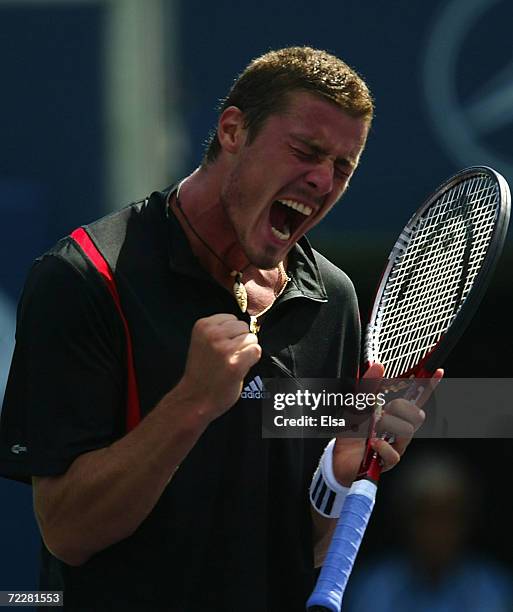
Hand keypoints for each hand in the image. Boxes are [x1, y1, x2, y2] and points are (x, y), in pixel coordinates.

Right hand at [175, 314, 261, 422]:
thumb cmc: (203, 371)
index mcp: (203, 325)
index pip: (232, 318)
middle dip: (240, 341)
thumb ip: (221, 330)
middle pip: (243, 327)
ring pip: (252, 338)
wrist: (195, 398)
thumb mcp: (204, 341)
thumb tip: (251, 323)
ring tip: (231, 363)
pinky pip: (256, 351)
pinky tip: (238, 369)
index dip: (231, 334)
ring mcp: (224, 349)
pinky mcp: (235, 363)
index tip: (221, 348)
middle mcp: (212, 334)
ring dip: (246, 351)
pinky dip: (251, 360)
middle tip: (226, 357)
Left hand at [332, 362, 442, 485]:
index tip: (437, 372)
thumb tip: (379, 366)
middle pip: (416, 414)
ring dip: (388, 426)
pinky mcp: (388, 462)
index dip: (428, 386)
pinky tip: (372, 444)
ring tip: (372, 429)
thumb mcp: (356, 406)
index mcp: (393, 414)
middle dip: (399, 408)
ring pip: (407, 432)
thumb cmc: (351, 433)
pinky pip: (395, 453)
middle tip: (381, 411)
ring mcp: (396, 446)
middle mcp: (398, 430)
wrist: (339, 459)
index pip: (415, 399)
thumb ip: (367, 387)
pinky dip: (382, 446)